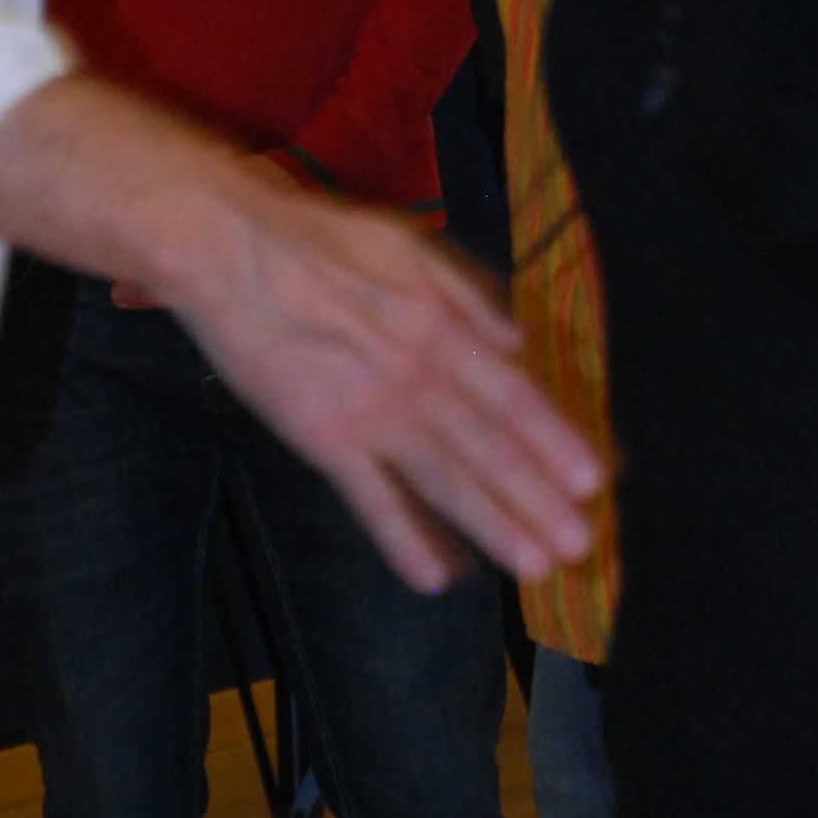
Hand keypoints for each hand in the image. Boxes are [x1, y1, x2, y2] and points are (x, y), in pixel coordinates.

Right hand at [0, 78, 599, 593]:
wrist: (226, 245)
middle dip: (538, 497)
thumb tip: (516, 341)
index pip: (511, 392)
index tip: (591, 479)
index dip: (553, 439)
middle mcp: (415, 368)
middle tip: (580, 543)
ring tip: (534, 564)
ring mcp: (368, 405)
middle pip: (489, 443)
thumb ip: (465, 296)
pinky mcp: (319, 432)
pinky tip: (432, 577)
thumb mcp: (406, 247)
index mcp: (439, 322)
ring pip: (444, 473)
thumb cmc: (315, 240)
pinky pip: (368, 495)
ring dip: (493, 522)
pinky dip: (402, 535)